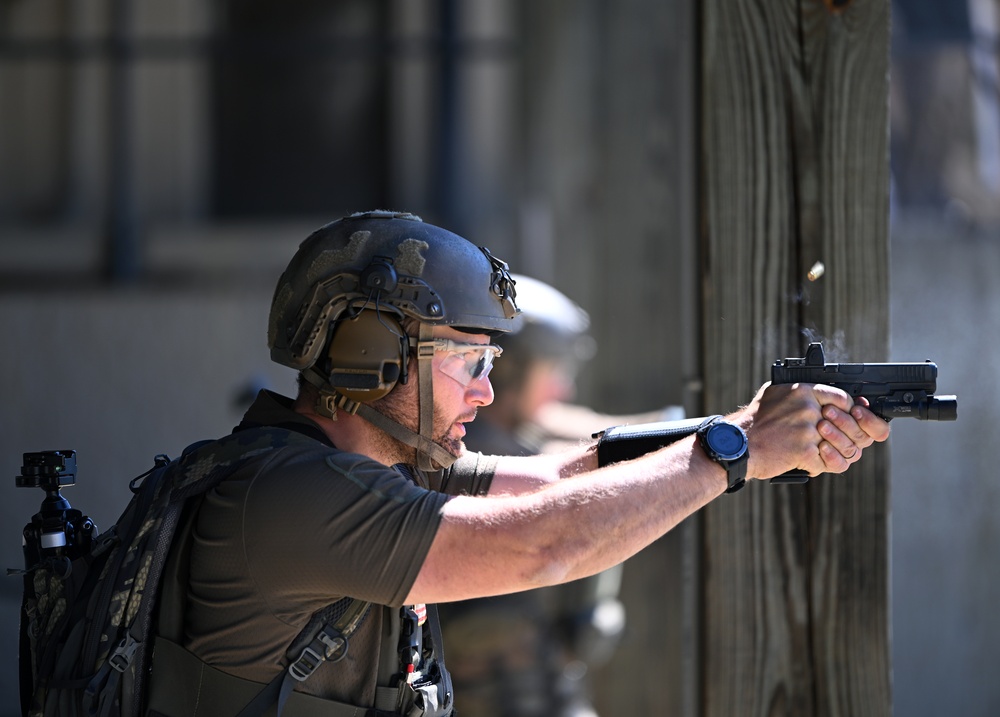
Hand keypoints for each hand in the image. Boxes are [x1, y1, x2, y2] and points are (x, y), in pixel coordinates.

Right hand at [736, 382, 890, 478]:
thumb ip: (798, 392)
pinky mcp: (805, 451)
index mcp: (803, 391)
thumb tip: (817, 392)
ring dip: (835, 452)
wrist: (739, 445)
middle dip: (845, 435)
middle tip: (837, 441)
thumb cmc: (754, 421)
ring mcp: (808, 430)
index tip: (846, 418)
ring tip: (823, 454)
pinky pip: (827, 462)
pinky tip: (807, 464)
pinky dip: (818, 466)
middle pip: (846, 423)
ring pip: (840, 445)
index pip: (842, 398)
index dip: (848, 411)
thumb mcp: (774, 394)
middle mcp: (807, 408)